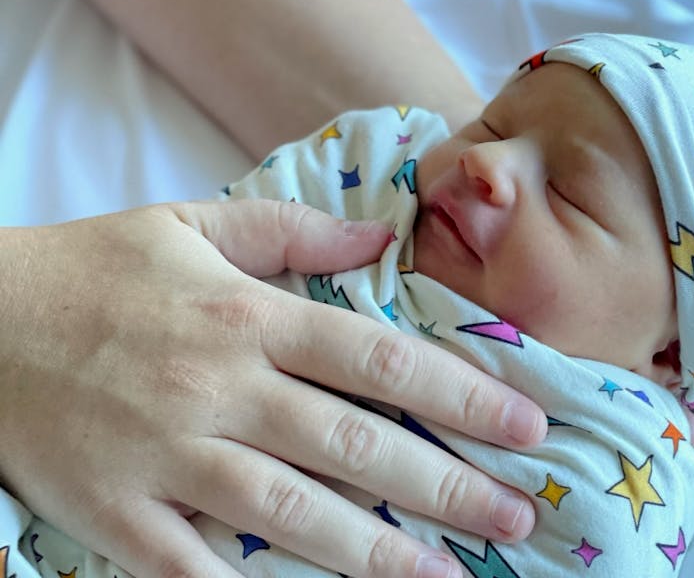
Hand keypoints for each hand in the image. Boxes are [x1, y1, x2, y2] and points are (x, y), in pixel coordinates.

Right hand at [0, 201, 546, 577]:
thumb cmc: (96, 270)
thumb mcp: (193, 224)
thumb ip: (294, 230)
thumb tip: (382, 237)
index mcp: (249, 316)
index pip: (379, 361)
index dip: (461, 395)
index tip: (524, 424)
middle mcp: (220, 388)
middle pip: (354, 444)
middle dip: (446, 484)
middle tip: (516, 514)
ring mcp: (168, 456)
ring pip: (292, 514)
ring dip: (378, 552)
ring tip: (448, 575)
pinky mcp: (116, 513)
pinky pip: (195, 568)